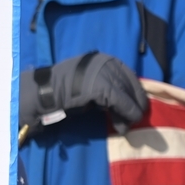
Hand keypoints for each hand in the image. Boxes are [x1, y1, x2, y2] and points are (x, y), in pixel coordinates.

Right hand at [19, 51, 147, 136]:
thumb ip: (104, 83)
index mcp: (103, 59)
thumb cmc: (64, 88)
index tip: (137, 105)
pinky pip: (121, 103)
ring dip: (131, 112)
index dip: (134, 92)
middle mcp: (107, 63)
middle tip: (135, 118)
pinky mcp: (104, 88)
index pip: (128, 74)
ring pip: (127, 94)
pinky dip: (126, 114)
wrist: (47, 92)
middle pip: (130, 84)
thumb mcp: (87, 80)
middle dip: (134, 103)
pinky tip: (124, 125)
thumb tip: (122, 98)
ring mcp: (106, 74)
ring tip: (128, 125)